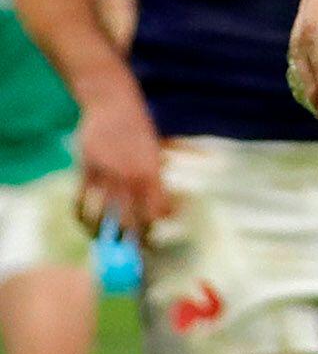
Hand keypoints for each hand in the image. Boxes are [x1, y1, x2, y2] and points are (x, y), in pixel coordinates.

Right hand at [72, 75, 171, 240]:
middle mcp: (130, 178)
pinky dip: (84, 217)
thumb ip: (171, 162)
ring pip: (104, 218)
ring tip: (110, 243)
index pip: (158, 210)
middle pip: (132, 221)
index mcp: (153, 171)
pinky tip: (89, 225)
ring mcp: (105, 176)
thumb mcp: (162, 142)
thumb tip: (199, 170)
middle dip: (135, 240)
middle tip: (137, 250)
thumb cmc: (140, 122)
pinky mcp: (85, 172)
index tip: (161, 229)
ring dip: (107, 235)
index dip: (160, 223)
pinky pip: (82, 203)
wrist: (111, 102)